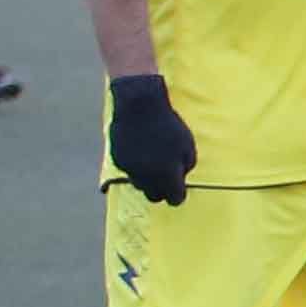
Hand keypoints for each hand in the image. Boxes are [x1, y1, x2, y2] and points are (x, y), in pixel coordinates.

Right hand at [106, 73, 193, 205]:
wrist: (139, 108)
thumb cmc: (169, 126)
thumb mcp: (187, 146)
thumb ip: (186, 166)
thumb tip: (179, 178)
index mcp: (166, 174)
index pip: (174, 198)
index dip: (178, 195)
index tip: (179, 191)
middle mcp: (146, 176)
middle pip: (154, 196)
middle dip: (162, 191)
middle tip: (166, 181)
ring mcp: (129, 169)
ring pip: (139, 185)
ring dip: (148, 180)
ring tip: (154, 164)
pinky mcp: (117, 160)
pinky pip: (129, 171)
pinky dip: (136, 167)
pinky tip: (141, 152)